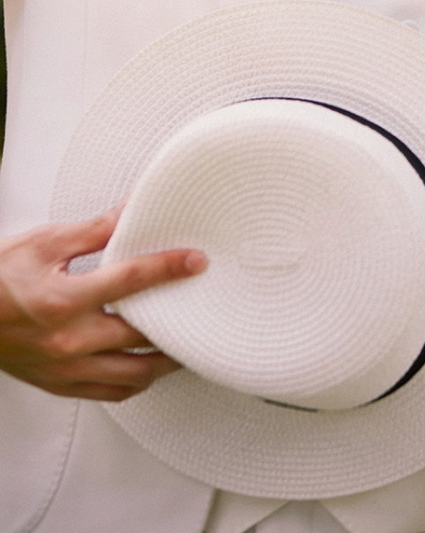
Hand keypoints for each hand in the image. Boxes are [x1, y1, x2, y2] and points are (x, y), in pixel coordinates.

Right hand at [0, 207, 206, 400]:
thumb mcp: (43, 244)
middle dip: (178, 321)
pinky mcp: (59, 384)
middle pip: (141, 335)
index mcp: (64, 301)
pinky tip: (147, 367)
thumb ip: (92, 231)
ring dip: (164, 361)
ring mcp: (65, 369)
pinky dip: (135, 382)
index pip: (131, 281)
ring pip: (132, 376)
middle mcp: (68, 341)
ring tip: (186, 344)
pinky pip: (109, 393)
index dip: (169, 268)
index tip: (195, 261)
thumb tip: (130, 211)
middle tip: (203, 306)